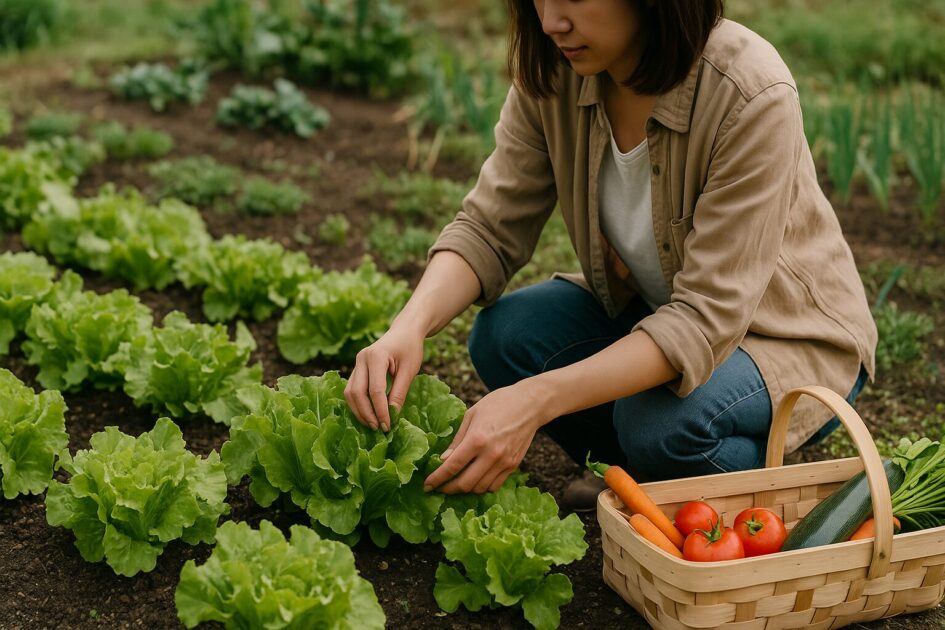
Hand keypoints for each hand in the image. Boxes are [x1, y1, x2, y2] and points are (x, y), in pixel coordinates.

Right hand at [343, 324, 424, 431]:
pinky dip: (358, 404)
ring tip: (373, 424)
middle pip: (357, 393)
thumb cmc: (410, 348)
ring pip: (350, 393)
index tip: (388, 425)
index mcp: (375, 356)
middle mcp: (361, 359)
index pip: (375, 390)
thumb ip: (400, 392)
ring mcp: (356, 363)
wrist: (404, 331)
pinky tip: (369, 415)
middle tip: (379, 428)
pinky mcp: (356, 369)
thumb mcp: (410, 370)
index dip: (381, 410)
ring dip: (359, 411)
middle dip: (367, 413)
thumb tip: (392, 415)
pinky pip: (351, 390)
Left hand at [423, 381, 546, 493]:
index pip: (452, 466)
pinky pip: (494, 485)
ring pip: (480, 488)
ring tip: (455, 484)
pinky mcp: (513, 465)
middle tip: (439, 487)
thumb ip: (458, 440)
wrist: (530, 404)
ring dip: (465, 489)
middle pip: (465, 483)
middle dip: (448, 489)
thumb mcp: (472, 415)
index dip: (437, 479)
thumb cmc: (498, 403)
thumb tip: (443, 460)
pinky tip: (475, 479)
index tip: (427, 485)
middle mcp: (491, 454)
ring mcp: (504, 462)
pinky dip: (481, 487)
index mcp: (477, 439)